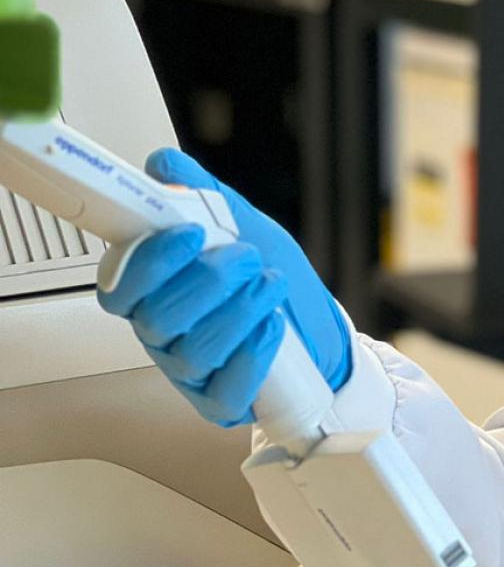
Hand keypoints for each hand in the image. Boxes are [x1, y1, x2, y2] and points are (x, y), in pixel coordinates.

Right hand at [97, 148, 352, 426]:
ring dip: (238, 311)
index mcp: (152, 291)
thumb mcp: (245, 225)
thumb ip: (204, 195)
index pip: (119, 286)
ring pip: (193, 351)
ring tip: (271, 284)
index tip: (191, 233)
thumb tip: (166, 164)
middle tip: (246, 255)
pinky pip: (224, 390)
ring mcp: (190, 372)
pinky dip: (252, 354)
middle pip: (157, 318)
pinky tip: (272, 327)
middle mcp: (162, 334)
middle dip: (209, 280)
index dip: (148, 261)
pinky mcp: (221, 401)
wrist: (321, 326)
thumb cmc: (270, 277)